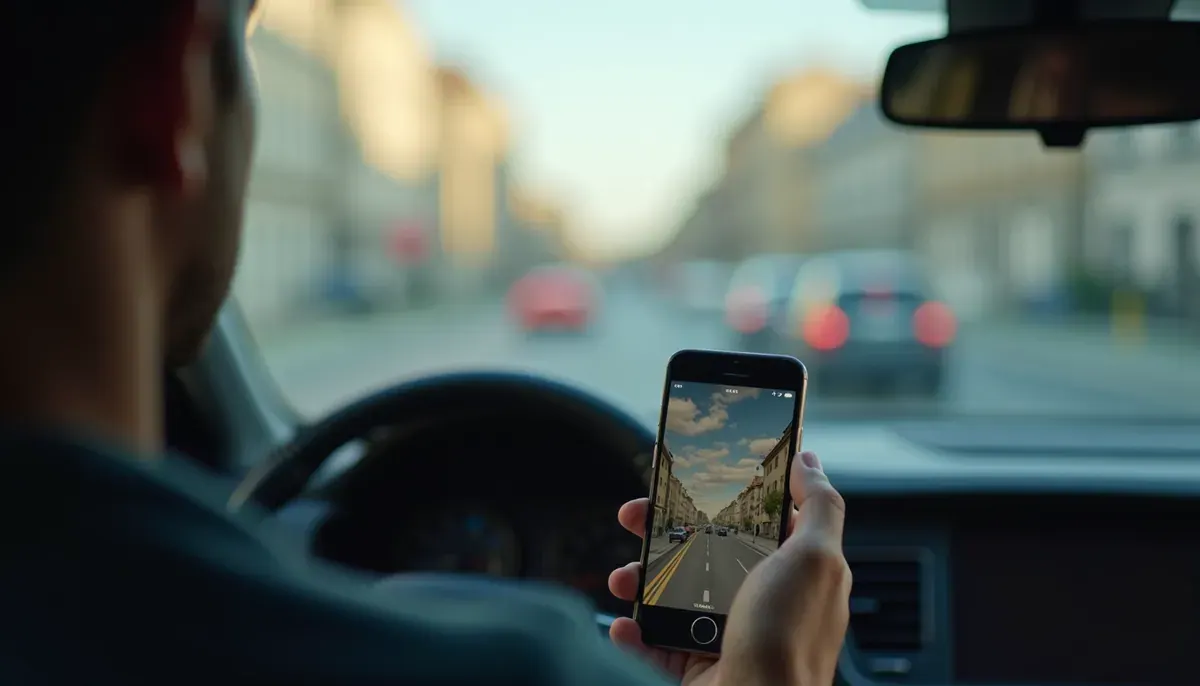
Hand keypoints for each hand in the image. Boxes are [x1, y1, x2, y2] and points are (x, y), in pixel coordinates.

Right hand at [607, 451, 849, 685]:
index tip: (696, 474)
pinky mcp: (696, 669)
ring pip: (674, 593)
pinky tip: (625, 621)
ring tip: (626, 576)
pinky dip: (634, 631)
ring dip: (641, 578)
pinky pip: (655, 641)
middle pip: (705, 549)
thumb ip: (819, 505)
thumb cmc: (787, 642)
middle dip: (666, 529)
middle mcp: (761, 603)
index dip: (729, 493)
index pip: (761, 519)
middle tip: (638, 514)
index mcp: (794, 572)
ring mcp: (727, 637)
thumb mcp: (816, 559)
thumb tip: (810, 461)